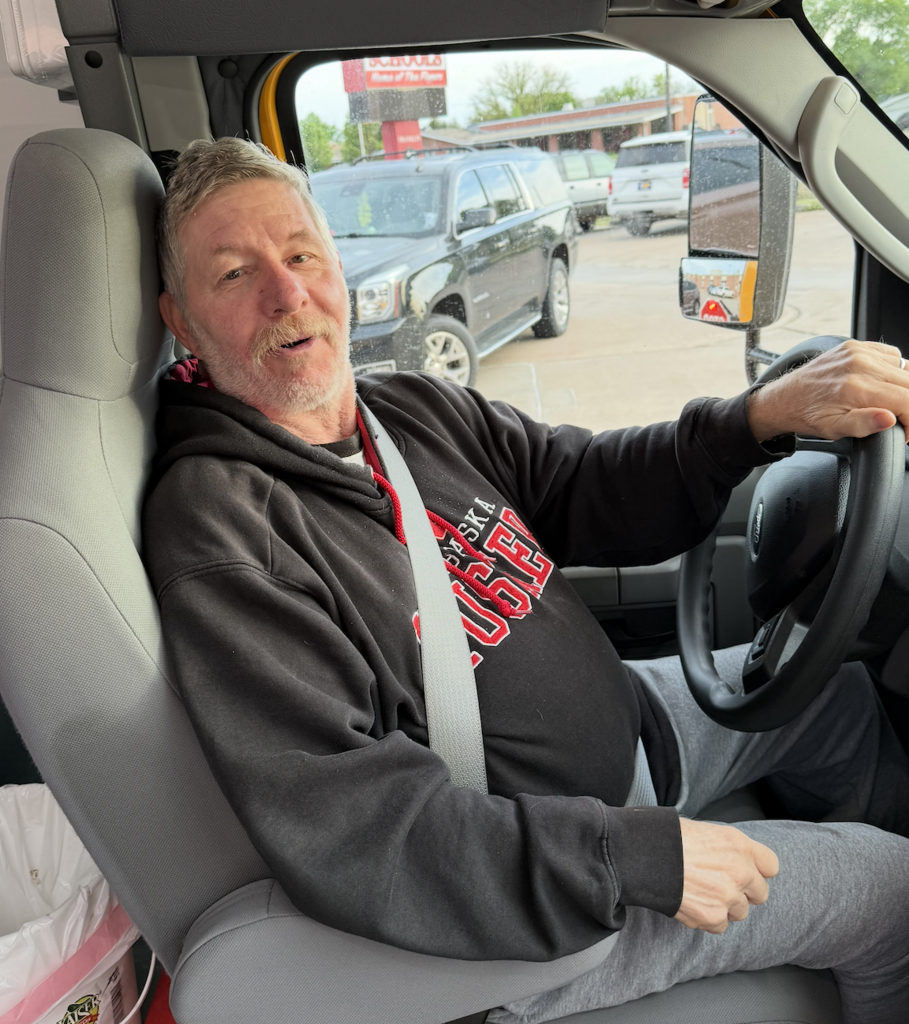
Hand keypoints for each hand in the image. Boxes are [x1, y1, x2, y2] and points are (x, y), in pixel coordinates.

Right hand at [674, 818, 778, 933]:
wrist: (646, 855)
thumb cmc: (671, 838)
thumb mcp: (707, 831)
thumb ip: (730, 849)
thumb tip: (734, 861)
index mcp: (740, 846)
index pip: (770, 866)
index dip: (757, 869)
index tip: (747, 871)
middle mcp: (741, 872)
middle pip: (761, 893)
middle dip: (744, 891)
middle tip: (722, 884)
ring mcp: (728, 897)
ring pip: (740, 912)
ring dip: (726, 906)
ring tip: (703, 892)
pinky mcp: (713, 917)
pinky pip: (721, 925)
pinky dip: (709, 918)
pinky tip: (694, 902)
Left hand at [747, 340, 908, 443]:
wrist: (785, 398)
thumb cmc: (808, 415)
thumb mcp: (834, 428)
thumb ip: (864, 424)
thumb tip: (889, 418)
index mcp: (856, 387)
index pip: (906, 401)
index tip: (907, 431)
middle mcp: (859, 364)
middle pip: (908, 384)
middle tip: (900, 420)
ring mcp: (857, 352)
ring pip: (903, 368)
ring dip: (903, 388)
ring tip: (888, 403)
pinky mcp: (855, 346)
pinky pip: (890, 354)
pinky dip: (894, 369)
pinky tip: (882, 384)